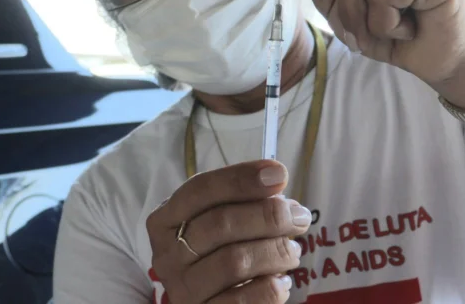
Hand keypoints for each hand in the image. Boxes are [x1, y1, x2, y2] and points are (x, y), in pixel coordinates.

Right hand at [147, 160, 309, 302]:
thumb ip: (243, 202)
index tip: (279, 174)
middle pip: (220, 224)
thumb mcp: (221, 225)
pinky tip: (282, 281)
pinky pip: (242, 301)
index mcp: (165, 220)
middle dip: (268, 215)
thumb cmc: (218, 254)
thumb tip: (276, 180)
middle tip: (299, 217)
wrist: (210, 303)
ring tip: (292, 251)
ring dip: (274, 251)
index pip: (200, 190)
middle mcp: (167, 254)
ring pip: (234, 261)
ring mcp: (182, 289)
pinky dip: (270, 288)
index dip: (241, 179)